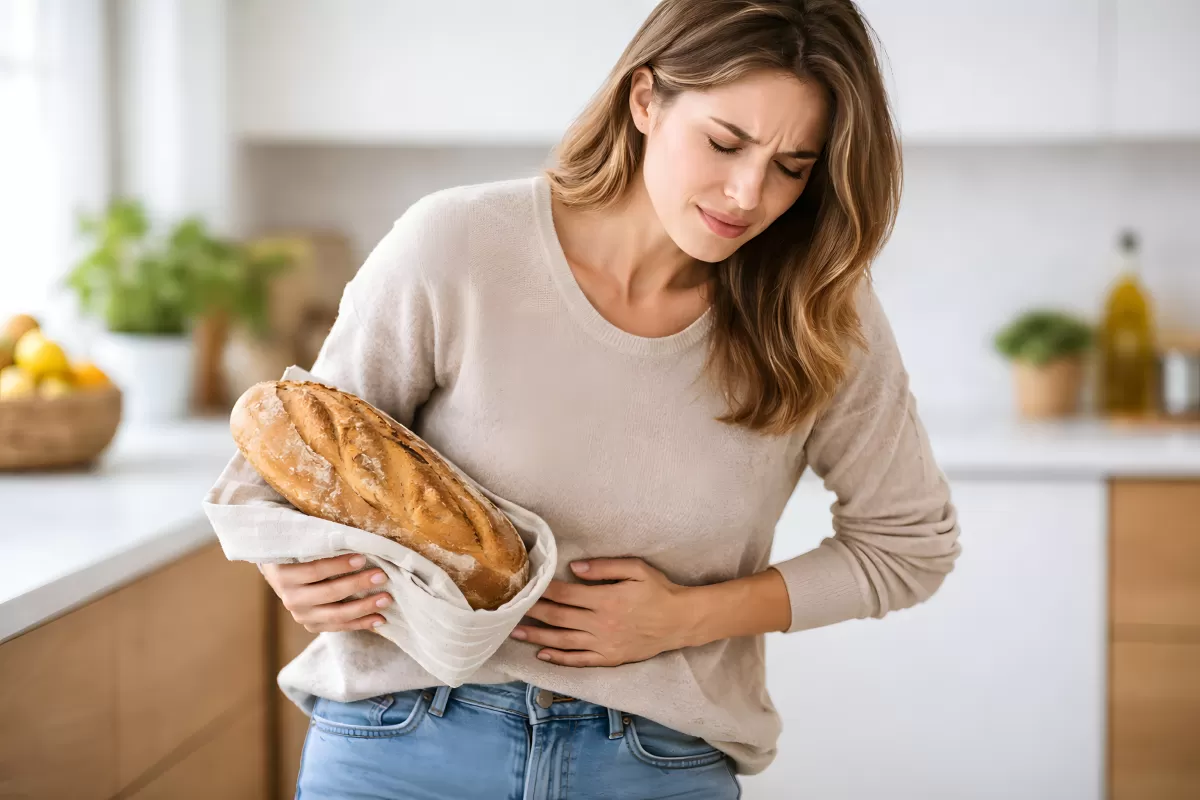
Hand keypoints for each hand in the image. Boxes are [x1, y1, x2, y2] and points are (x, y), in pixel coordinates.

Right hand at [258, 554, 392, 632]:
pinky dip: (361, 624)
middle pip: (329, 593)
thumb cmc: (300, 551)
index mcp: (284, 575)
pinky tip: (380, 619)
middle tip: (382, 576)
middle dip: (358, 584)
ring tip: (386, 599)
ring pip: (336, 615)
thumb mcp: (303, 543)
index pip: (315, 571)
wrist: (283, 573)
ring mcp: (302, 615)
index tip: (363, 558)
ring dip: (364, 607)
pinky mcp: (313, 626)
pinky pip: (340, 627)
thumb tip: (355, 536)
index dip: (339, 565)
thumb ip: (322, 542)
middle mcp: (291, 598)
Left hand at [510, 558, 694, 667]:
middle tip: (510, 608)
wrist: (681, 620)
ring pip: (563, 641)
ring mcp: (604, 644)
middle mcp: (601, 623)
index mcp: (605, 599)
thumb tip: (576, 568)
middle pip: (558, 617)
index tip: (527, 585)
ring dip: (537, 637)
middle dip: (533, 612)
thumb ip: (605, 567)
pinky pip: (579, 660)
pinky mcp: (610, 658)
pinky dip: (559, 659)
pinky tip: (543, 655)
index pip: (566, 594)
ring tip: (515, 632)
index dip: (544, 589)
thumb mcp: (636, 569)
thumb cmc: (659, 590)